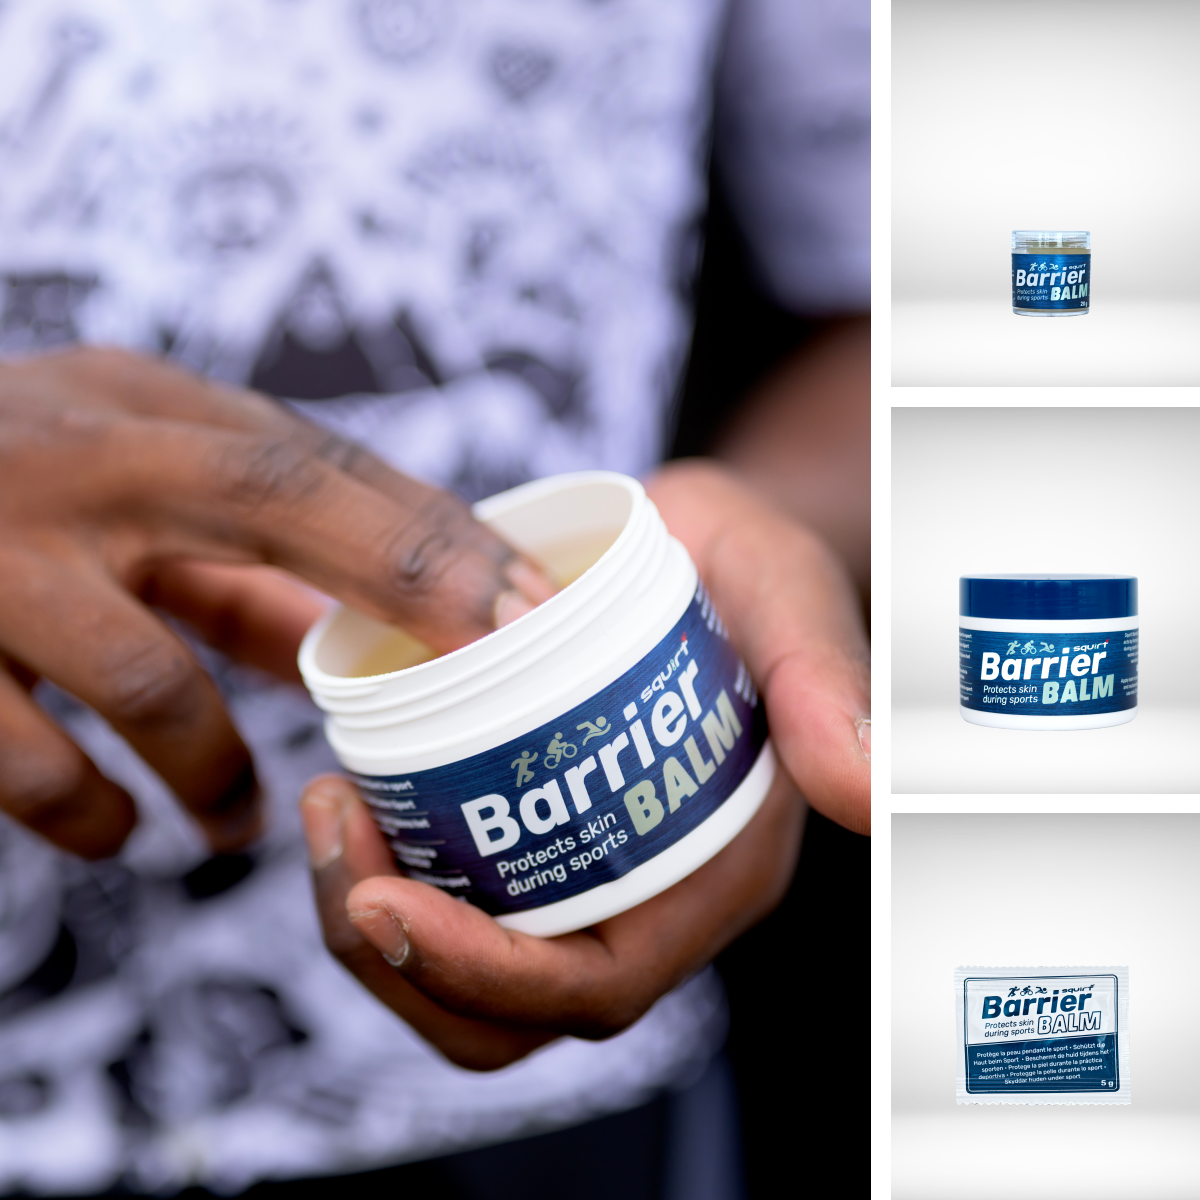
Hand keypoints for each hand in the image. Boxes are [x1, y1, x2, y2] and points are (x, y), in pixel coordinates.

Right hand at [0, 346, 553, 858]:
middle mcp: (77, 459)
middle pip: (279, 504)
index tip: (539, 604)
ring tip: (234, 819)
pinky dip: (90, 815)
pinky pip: (32, 766)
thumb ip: (224, 555)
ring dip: (216, 768)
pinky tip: (117, 833)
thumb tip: (341, 635)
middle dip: (408, 582)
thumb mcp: (112, 483)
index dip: (441, 535)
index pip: (326, 462)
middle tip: (488, 676)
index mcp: (141, 411)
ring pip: (153, 680)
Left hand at [300, 460, 869, 1068]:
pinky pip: (450, 907)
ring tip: (330, 806)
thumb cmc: (746, 571)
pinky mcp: (540, 843)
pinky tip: (352, 787)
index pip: (597, 984)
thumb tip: (857, 785)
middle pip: (509, 1012)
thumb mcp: (785, 593)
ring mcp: (590, 878)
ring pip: (463, 978)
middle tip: (334, 834)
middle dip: (400, 957)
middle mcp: (651, 898)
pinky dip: (383, 875)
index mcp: (717, 872)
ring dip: (371, 922)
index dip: (485, 975)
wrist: (699, 550)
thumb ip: (821, 677)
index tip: (383, 898)